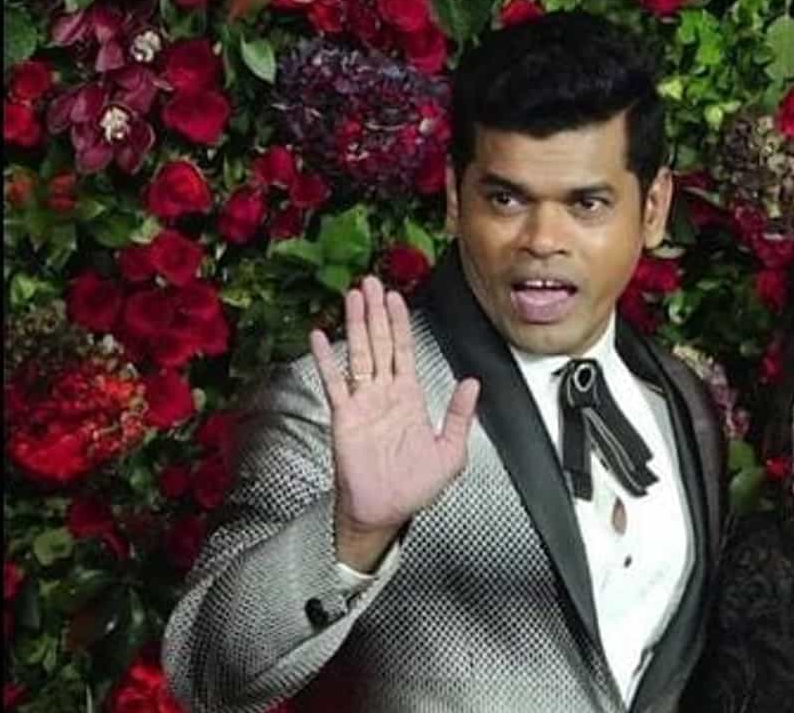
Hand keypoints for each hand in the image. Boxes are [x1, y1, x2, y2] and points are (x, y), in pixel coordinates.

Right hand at [310, 276, 479, 570]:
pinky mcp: (344, 417)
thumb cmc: (415, 488)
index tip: (396, 297)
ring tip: (352, 295)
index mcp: (410, 399)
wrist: (386, 512)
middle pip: (380, 343)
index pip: (405, 351)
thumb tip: (473, 382)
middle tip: (370, 281)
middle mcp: (385, 395)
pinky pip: (334, 382)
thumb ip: (460, 415)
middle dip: (376, 312)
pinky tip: (320, 336)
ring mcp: (362, 403)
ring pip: (359, 353)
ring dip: (356, 324)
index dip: (401, 323)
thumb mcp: (451, 452)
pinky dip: (327, 358)